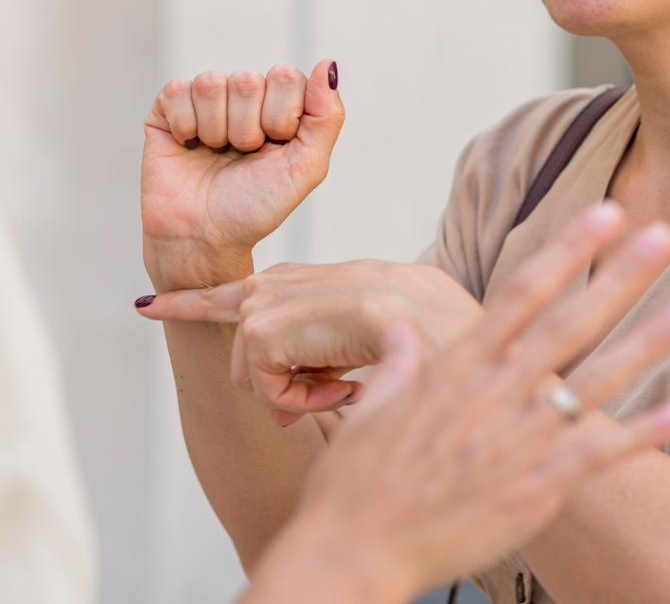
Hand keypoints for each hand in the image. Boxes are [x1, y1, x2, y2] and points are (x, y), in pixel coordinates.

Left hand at [137, 260, 481, 424]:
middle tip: (244, 359)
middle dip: (238, 344)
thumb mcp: (407, 362)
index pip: (273, 282)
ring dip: (287, 385)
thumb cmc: (467, 390)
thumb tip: (297, 379)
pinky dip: (293, 394)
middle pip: (252, 303)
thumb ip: (353, 354)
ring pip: (254, 341)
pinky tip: (341, 394)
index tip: (152, 302)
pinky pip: (264, 365)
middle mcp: (348, 275)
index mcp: (369, 284)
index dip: (206, 298)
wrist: (516, 383)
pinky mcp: (316, 314)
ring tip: (343, 395)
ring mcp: (332, 290)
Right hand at [142, 59, 343, 288]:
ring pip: (212, 83)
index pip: (286, 77)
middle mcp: (244, 97)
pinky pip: (178, 90)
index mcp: (279, 105)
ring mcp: (205, 100)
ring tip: (215, 154)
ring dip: (215, 131)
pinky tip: (189, 148)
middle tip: (241, 156)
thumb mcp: (305, 169)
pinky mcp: (168, 108)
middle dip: (246, 130)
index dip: (280, 119)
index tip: (274, 149)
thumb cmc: (255, 208)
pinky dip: (186, 127)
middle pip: (247, 80)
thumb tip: (328, 64)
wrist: (203, 238)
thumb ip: (326, 116)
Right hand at [240, 204, 669, 603]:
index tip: (604, 215)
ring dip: (645, 343)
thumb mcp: (367, 411)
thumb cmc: (354, 486)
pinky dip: (638, 436)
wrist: (353, 551)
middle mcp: (492, 396)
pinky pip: (596, 457)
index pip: (520, 294)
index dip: (566, 251)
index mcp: (454, 368)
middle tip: (663, 235)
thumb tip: (400, 332)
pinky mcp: (531, 491)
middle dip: (618, 277)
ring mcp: (516, 442)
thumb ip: (395, 367)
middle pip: (567, 324)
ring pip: (593, 383)